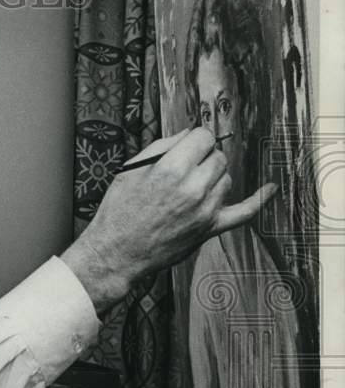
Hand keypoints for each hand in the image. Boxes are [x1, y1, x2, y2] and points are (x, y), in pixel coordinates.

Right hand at [61, 127, 276, 314]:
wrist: (116, 252)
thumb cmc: (118, 211)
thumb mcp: (130, 170)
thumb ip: (161, 147)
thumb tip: (187, 135)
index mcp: (170, 169)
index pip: (202, 137)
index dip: (193, 140)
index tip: (185, 147)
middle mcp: (192, 188)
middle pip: (217, 157)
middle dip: (201, 158)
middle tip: (181, 170)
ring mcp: (205, 210)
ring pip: (226, 178)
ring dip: (212, 177)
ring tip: (187, 188)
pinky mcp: (210, 228)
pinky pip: (244, 212)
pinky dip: (260, 200)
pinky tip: (271, 188)